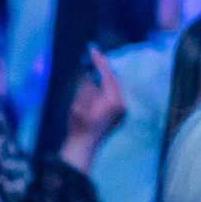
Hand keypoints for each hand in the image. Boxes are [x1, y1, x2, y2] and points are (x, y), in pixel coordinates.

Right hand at [58, 47, 127, 167]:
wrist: (82, 150)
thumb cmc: (78, 127)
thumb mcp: (79, 102)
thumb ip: (86, 85)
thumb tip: (88, 71)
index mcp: (114, 101)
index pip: (108, 76)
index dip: (99, 63)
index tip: (92, 50)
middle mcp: (122, 105)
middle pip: (113, 82)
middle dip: (103, 69)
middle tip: (94, 55)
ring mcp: (121, 113)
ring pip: (113, 89)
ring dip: (104, 78)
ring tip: (94, 66)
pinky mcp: (117, 117)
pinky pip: (112, 97)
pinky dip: (104, 88)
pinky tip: (96, 83)